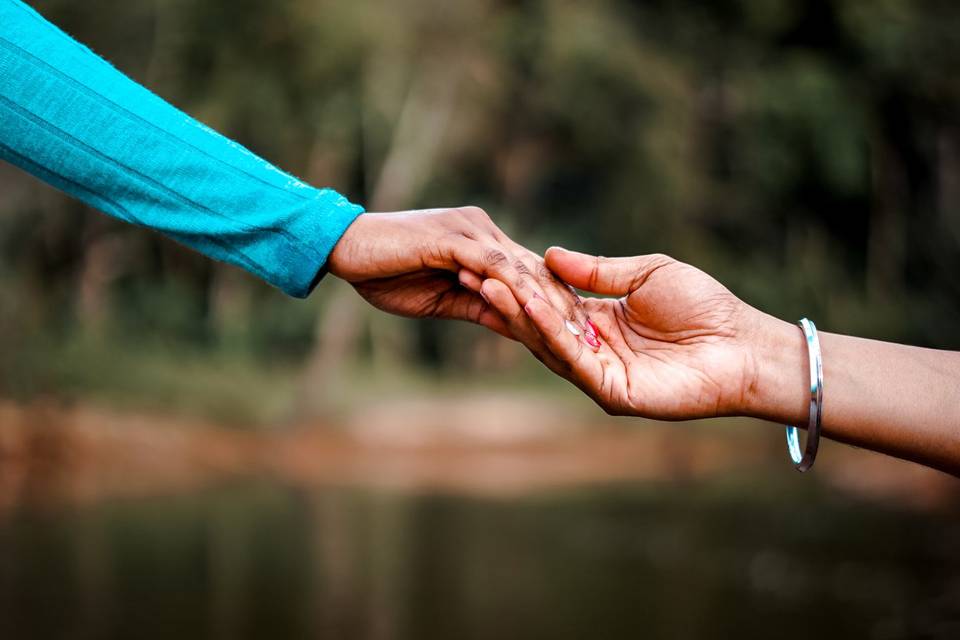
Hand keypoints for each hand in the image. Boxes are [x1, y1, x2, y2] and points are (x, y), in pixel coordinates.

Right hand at [328, 208, 596, 350]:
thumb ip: (478, 304)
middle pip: (537, 269)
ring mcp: (469, 230)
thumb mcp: (441, 297)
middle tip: (592, 340)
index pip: (530, 273)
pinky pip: (493, 266)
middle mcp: (483, 229)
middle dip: (565, 305)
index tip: (580, 336)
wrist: (343, 248)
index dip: (556, 304)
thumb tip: (512, 324)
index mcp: (482, 241)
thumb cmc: (385, 273)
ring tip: (573, 332)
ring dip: (550, 302)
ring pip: (523, 267)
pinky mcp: (453, 237)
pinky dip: (515, 290)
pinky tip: (533, 314)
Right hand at [483, 247, 789, 418]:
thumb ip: (597, 271)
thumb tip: (549, 256)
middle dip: (509, 302)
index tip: (490, 263)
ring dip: (521, 317)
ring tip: (493, 287)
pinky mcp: (612, 393)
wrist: (743, 343)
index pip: (550, 305)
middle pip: (541, 327)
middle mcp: (595, 350)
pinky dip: (551, 336)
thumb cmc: (705, 306)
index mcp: (601, 321)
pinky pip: (574, 363)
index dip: (522, 286)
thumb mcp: (646, 274)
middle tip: (474, 275)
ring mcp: (601, 374)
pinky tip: (534, 308)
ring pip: (550, 346)